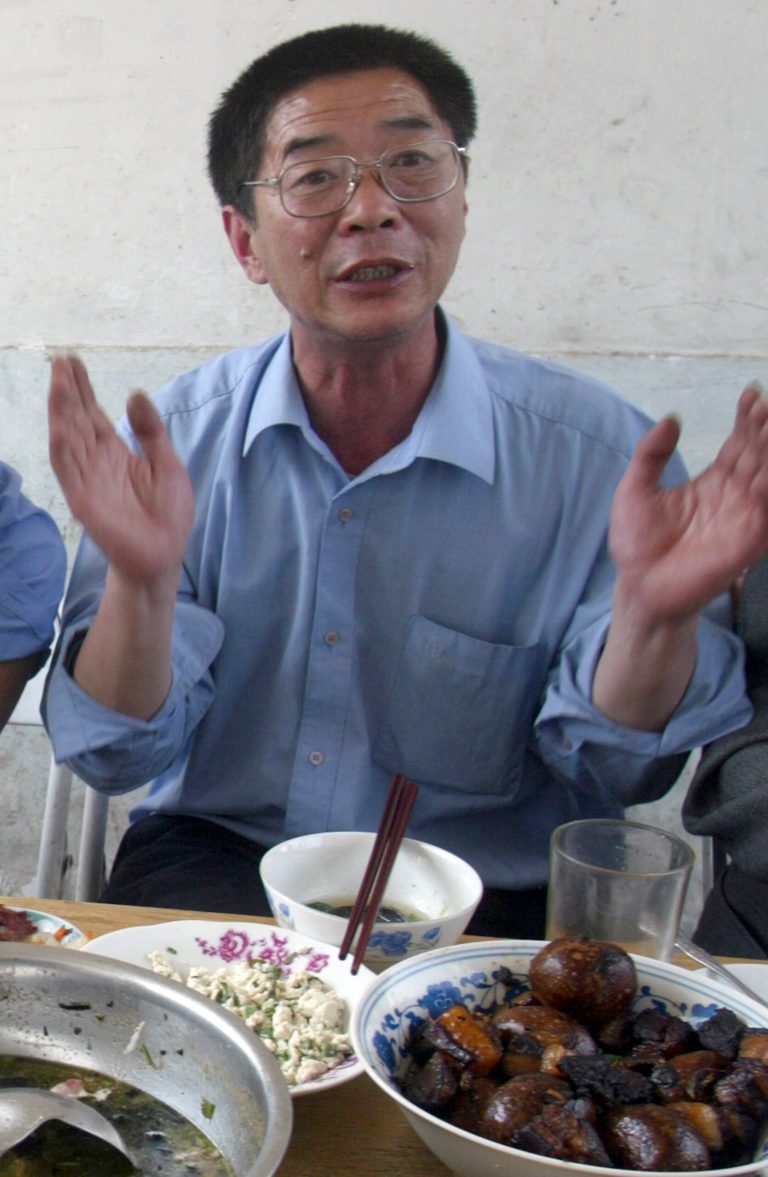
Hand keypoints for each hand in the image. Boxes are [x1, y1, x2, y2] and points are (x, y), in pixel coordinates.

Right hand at [48, 354, 194, 586]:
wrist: (164, 554)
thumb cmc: (168, 514)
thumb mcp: (167, 463)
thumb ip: (151, 431)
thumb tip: (135, 393)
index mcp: (115, 452)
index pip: (93, 414)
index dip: (83, 389)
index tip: (73, 361)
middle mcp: (96, 461)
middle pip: (78, 419)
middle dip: (69, 390)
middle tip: (61, 359)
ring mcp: (87, 478)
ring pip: (69, 437)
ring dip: (62, 410)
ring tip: (60, 380)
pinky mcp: (83, 498)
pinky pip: (69, 469)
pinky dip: (64, 446)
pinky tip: (61, 423)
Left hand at [609, 382, 767, 624]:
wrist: (639, 586)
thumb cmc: (637, 543)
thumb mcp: (636, 489)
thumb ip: (651, 454)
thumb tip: (672, 418)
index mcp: (713, 482)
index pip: (739, 443)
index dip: (747, 418)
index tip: (753, 392)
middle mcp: (734, 496)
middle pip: (758, 454)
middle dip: (765, 428)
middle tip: (767, 403)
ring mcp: (744, 517)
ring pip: (767, 476)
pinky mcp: (749, 540)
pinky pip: (766, 508)